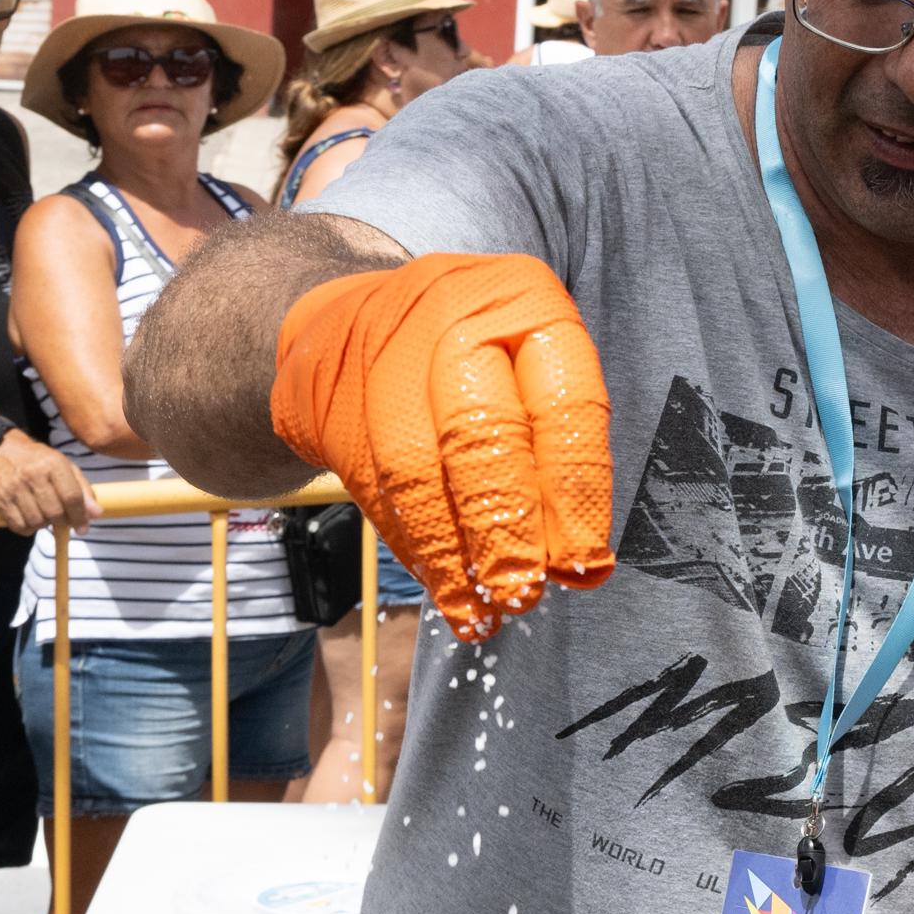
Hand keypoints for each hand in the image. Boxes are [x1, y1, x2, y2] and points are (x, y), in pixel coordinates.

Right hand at [0, 429, 98, 538]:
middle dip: (63, 522)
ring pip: (38, 522)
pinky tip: (29, 518)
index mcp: (53, 464)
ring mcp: (14, 488)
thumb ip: (82, 489)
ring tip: (44, 514)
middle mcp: (33, 475)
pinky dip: (28, 528)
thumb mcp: (63, 466)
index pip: (72, 497)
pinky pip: (20, 526)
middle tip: (61, 519)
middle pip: (55, 513)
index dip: (80, 517)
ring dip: (45, 525)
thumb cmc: (36, 460)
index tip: (83, 528)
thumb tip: (96, 513)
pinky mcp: (0, 500)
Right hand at [270, 252, 611, 638]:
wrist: (348, 320)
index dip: (574, 493)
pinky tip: (442, 585)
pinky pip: (376, 491)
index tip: (582, 564)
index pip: (562, 404)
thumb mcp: (530, 370)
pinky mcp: (330, 401)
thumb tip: (582, 568)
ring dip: (453, 557)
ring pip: (418, 471)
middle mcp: (451, 313)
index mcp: (524, 301)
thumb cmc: (469, 358)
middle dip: (506, 531)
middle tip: (523, 594)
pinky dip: (415, 549)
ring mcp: (381, 353)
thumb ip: (558, 456)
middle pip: (482, 436)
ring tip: (480, 612)